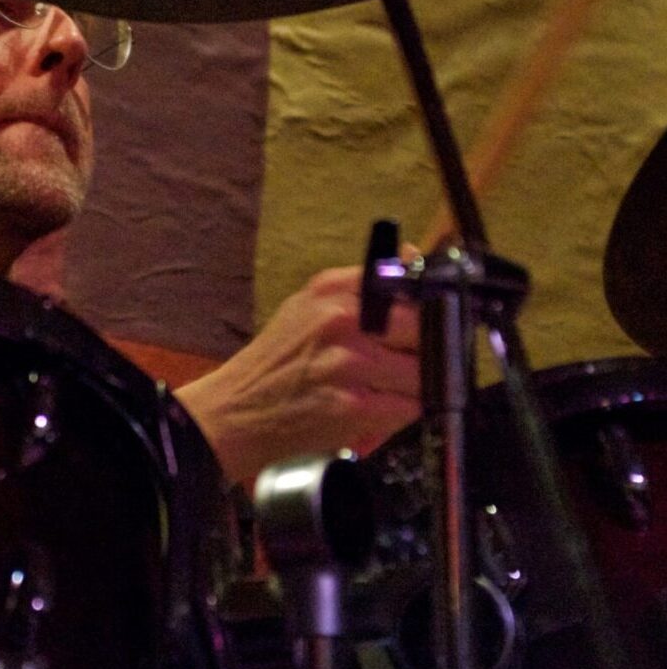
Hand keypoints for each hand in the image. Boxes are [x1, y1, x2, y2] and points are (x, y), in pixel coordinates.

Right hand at [173, 264, 419, 483]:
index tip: (433, 317)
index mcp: (330, 289)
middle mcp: (339, 318)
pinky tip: (381, 411)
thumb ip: (361, 285)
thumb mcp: (308, 306)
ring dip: (416, 387)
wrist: (236, 410)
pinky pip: (408, 407)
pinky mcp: (353, 405)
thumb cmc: (275, 361)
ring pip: (422, 372)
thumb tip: (414, 255)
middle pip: (422, 327)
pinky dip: (403, 413)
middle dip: (426, 349)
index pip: (406, 281)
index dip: (429, 303)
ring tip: (390, 390)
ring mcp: (348, 361)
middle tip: (409, 362)